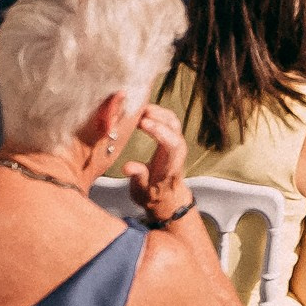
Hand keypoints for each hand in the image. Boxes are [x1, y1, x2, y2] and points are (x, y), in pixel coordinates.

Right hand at [123, 103, 193, 225]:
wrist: (166, 197)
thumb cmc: (153, 194)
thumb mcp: (142, 192)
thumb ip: (138, 177)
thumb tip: (127, 166)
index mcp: (172, 163)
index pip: (172, 142)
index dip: (158, 130)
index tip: (143, 123)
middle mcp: (178, 149)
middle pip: (173, 125)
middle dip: (157, 115)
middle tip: (136, 111)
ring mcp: (176, 141)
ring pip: (171, 119)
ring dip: (157, 111)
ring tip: (137, 108)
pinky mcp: (171, 137)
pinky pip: (167, 120)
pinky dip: (157, 112)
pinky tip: (142, 112)